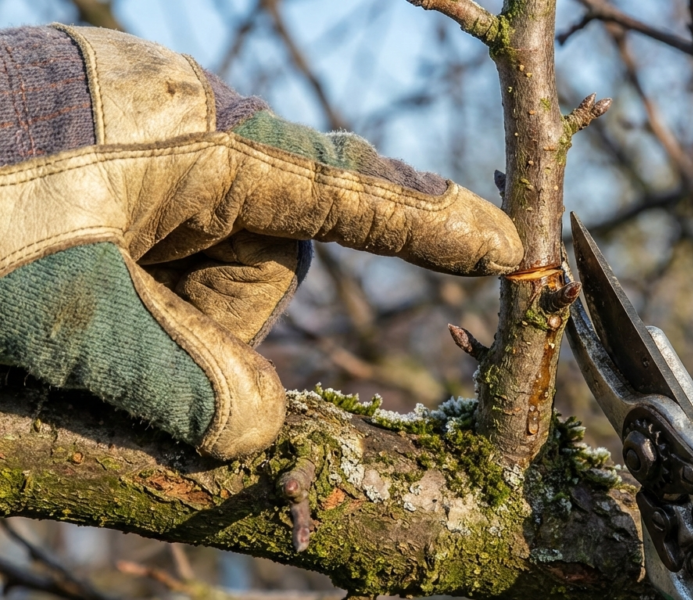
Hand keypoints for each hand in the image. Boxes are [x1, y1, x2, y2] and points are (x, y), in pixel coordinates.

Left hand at [0, 25, 521, 458]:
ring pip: (196, 267)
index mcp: (189, 132)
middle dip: (204, 321)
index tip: (511, 247)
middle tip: (100, 347)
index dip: (434, 226)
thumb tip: (262, 431)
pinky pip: (145, 252)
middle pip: (258, 254)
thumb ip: (183, 381)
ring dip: (142, 322)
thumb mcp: (61, 312)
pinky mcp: (84, 164)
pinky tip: (44, 299)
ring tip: (48, 318)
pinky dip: (110, 303)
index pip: (347, 188)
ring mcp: (122, 141)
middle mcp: (170, 126)